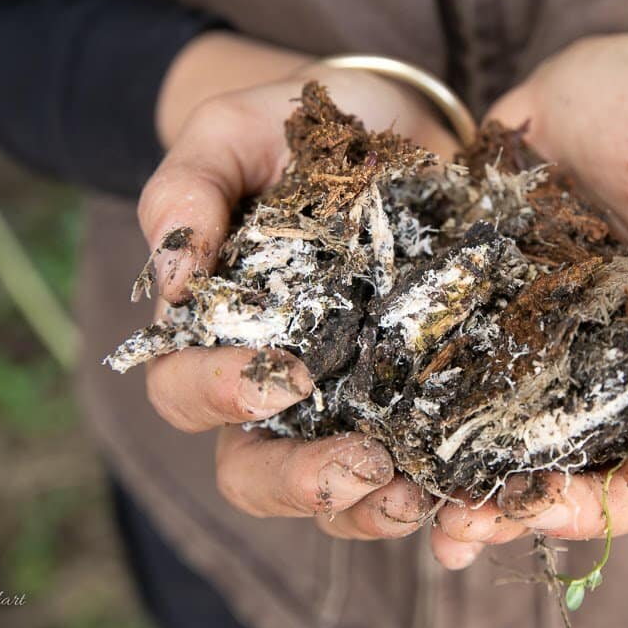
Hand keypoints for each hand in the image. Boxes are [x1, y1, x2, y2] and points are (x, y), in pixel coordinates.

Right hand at [138, 33, 461, 538]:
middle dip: (295, 483)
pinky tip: (456, 489)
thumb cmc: (296, 126)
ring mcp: (346, 396)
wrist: (393, 119)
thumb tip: (170, 284)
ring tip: (412, 496)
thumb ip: (185, 189)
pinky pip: (410, 464)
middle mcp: (274, 380)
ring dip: (364, 507)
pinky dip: (429, 489)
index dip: (220, 395)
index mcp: (215, 330)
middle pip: (250, 468)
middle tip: (358, 466)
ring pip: (329, 490)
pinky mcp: (412, 393)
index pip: (184, 390)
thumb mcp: (231, 133)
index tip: (284, 376)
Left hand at [430, 33, 627, 567]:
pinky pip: (497, 414)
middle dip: (582, 506)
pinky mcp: (518, 339)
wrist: (589, 86)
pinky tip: (418, 479)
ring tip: (451, 524)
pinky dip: (466, 456)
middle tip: (512, 514)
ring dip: (512, 501)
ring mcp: (578, 357)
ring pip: (561, 459)